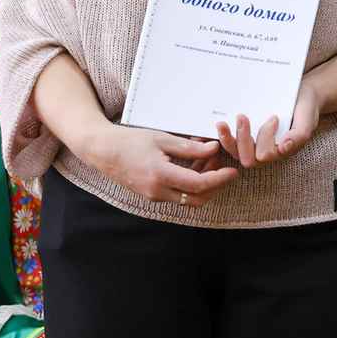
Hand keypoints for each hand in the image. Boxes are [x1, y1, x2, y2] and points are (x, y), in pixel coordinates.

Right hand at [81, 123, 237, 206]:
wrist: (103, 151)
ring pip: (188, 198)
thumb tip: (214, 149)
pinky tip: (194, 165)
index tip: (232, 171)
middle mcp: (157, 190)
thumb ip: (190, 147)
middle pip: (197, 198)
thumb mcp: (163, 139)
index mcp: (160, 175)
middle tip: (222, 165)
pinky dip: (190, 184)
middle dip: (215, 185)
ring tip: (208, 160)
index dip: (219, 179)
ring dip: (203, 184)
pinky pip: (178, 195)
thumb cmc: (130, 141)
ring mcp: (154, 195)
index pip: (199, 184)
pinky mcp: (152, 195)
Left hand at [214, 79, 323, 169]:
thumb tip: (284, 147)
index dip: (266, 137)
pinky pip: (230, 143)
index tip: (274, 117)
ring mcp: (253, 146)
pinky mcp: (243, 137)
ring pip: (234, 154)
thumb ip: (299, 135)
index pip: (265, 154)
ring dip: (227, 139)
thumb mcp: (307, 121)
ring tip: (222, 123)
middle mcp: (265, 152)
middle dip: (242, 139)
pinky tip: (220, 124)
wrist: (303, 96)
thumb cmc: (305, 109)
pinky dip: (222, 137)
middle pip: (247, 159)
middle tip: (242, 116)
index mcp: (280, 152)